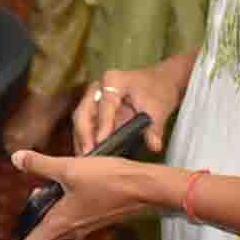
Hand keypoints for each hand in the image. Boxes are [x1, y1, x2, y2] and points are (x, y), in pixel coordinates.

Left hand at [0, 151, 152, 239]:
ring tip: (35, 194)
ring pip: (56, 226)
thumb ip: (40, 165)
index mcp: (61, 223)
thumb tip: (17, 159)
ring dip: (43, 215)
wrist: (145, 188)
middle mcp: (72, 229)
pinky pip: (69, 218)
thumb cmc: (111, 181)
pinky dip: (58, 207)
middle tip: (9, 225)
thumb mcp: (69, 168)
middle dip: (24, 231)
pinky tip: (60, 187)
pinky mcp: (94, 215)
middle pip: (41, 237)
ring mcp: (84, 224)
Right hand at [72, 60, 187, 155]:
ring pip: (81, 120)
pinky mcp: (94, 111)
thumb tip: (154, 145)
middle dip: (84, 134)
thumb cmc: (157, 90)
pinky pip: (86, 126)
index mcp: (113, 80)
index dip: (102, 124)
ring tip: (86, 159)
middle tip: (88, 154)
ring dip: (82, 140)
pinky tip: (90, 156)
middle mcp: (98, 88)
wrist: (158, 83)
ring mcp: (94, 99)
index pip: (105, 104)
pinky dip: (86, 141)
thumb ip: (155, 127)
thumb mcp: (159, 108)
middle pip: (84, 111)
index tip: (101, 141)